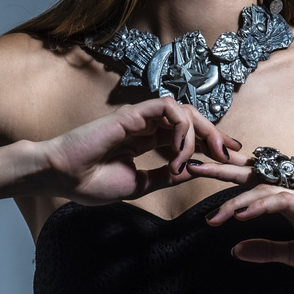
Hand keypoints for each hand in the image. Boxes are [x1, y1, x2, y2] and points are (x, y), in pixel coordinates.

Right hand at [37, 100, 245, 205]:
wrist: (63, 176)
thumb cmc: (90, 182)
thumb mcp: (139, 185)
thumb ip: (165, 177)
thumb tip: (191, 173)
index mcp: (146, 141)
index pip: (186, 136)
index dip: (210, 143)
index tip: (229, 157)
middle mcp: (146, 126)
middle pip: (191, 120)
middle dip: (216, 134)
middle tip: (231, 154)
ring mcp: (140, 118)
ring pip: (184, 111)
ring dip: (200, 134)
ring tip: (201, 159)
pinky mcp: (133, 113)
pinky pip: (169, 108)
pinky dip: (182, 128)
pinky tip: (179, 152)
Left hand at [198, 175, 293, 275]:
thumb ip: (268, 250)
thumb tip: (235, 249)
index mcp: (289, 202)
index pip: (251, 185)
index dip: (224, 178)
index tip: (195, 175)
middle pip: (251, 175)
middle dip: (218, 170)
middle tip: (187, 165)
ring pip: (262, 189)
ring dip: (234, 201)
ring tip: (211, 217)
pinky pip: (282, 202)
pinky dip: (259, 206)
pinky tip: (241, 216)